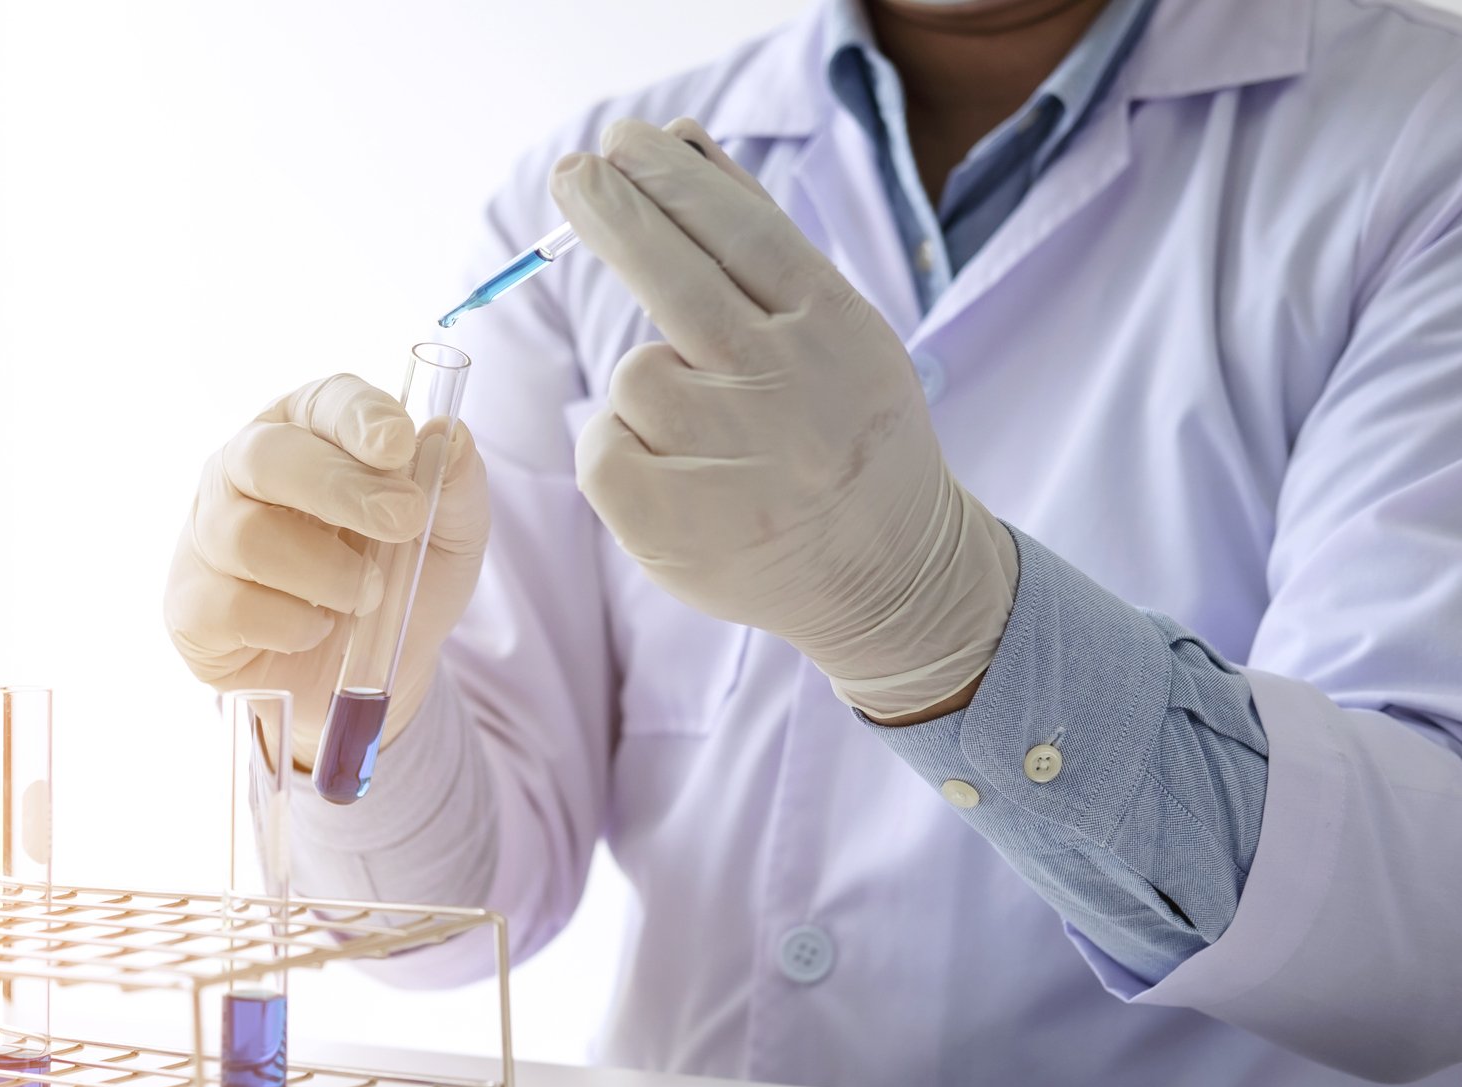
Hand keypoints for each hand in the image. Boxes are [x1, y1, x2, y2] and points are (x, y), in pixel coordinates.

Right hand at [163, 375, 488, 764]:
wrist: (365, 674)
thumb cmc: (402, 583)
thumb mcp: (451, 538)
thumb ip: (458, 487)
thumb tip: (450, 435)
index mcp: (308, 432)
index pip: (323, 402)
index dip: (359, 417)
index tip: (400, 444)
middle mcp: (244, 470)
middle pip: (267, 457)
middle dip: (340, 488)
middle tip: (402, 521)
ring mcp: (208, 535)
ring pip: (247, 536)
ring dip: (325, 572)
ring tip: (367, 597)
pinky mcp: (192, 603)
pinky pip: (231, 606)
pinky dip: (290, 624)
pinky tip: (315, 629)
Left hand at [549, 117, 1017, 720]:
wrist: (888, 574)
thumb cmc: (843, 429)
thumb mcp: (829, 325)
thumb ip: (753, 234)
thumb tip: (679, 137)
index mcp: (832, 329)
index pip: (739, 232)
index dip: (671, 180)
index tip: (623, 140)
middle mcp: (787, 388)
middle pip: (676, 280)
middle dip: (615, 215)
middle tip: (573, 172)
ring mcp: (733, 460)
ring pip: (637, 375)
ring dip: (651, 386)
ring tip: (708, 429)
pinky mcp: (675, 524)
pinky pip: (604, 446)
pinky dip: (621, 449)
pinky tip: (678, 475)